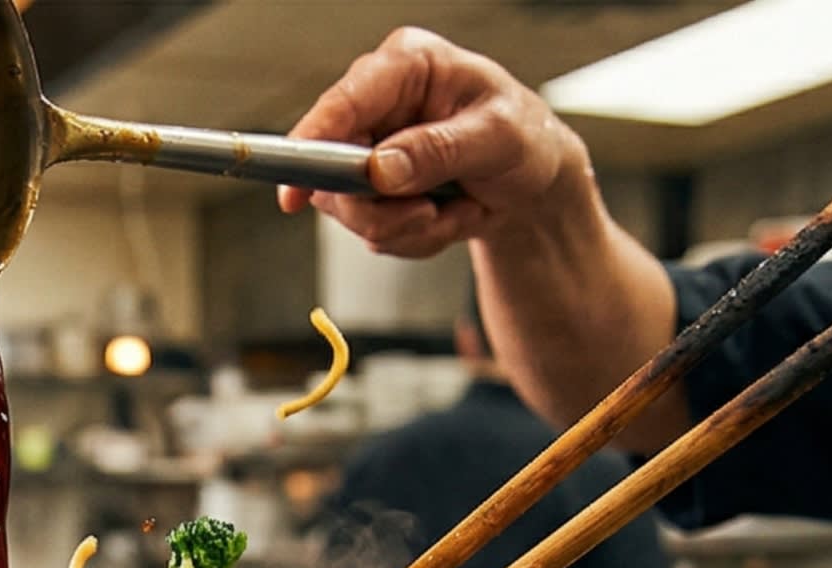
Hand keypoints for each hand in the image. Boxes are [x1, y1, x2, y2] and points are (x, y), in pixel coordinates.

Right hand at [277, 27, 585, 257]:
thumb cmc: (524, 138)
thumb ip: (439, 150)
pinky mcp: (372, 189)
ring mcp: (371, 149)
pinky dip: (414, 237)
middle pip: (334, 168)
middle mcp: (378, 104)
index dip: (312, 142)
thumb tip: (381, 171)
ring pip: (349, 208)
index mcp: (407, 66)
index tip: (297, 187)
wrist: (534, 181)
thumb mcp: (498, 137)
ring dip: (406, 226)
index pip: (345, 101)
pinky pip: (372, 231)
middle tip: (428, 215)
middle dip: (381, 208)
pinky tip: (447, 215)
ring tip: (453, 210)